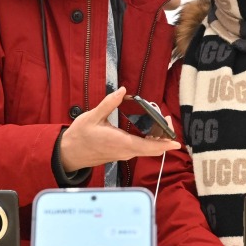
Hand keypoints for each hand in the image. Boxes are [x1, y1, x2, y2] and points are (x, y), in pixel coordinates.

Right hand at [58, 87, 179, 172]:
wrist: (69, 153)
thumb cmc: (80, 136)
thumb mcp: (92, 116)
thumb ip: (109, 103)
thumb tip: (123, 91)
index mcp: (122, 143)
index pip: (150, 147)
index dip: (165, 145)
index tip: (176, 142)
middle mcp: (126, 151)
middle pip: (153, 149)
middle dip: (164, 137)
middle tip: (166, 119)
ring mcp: (124, 154)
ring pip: (147, 150)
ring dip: (157, 138)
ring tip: (159, 121)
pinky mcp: (121, 154)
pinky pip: (140, 149)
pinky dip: (148, 141)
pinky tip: (149, 130)